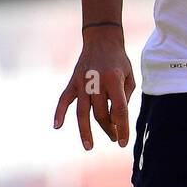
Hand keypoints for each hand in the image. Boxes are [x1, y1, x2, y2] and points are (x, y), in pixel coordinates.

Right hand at [53, 29, 135, 150]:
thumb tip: (116, 121)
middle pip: (101, 114)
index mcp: (114, 80)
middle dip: (108, 129)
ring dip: (85, 131)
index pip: (119, 110)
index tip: (123, 142)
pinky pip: (64, 100)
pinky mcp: (72, 82)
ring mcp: (82, 82)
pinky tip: (57, 126)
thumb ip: (125, 98)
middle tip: (114, 137)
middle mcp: (96, 82)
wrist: (102, 40)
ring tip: (89, 146)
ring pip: (82, 112)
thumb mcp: (130, 77)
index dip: (122, 128)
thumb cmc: (119, 61)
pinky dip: (59, 113)